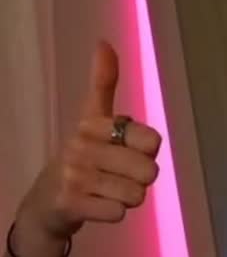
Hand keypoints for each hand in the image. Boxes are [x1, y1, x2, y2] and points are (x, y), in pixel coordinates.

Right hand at [14, 43, 161, 252]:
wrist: (45, 203)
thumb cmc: (80, 160)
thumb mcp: (90, 121)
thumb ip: (102, 84)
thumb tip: (104, 42)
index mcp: (93, 124)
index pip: (151, 139)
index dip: (147, 151)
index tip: (127, 151)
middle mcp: (82, 146)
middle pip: (148, 171)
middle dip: (139, 180)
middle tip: (118, 177)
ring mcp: (75, 175)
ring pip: (136, 194)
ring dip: (127, 198)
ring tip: (106, 192)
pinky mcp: (71, 203)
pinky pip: (118, 213)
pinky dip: (113, 213)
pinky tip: (97, 206)